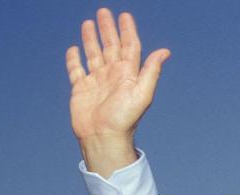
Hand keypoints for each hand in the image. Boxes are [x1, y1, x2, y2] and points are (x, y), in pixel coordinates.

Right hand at [65, 8, 169, 174]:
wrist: (104, 138)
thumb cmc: (125, 119)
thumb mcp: (142, 94)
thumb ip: (151, 71)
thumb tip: (165, 52)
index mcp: (128, 74)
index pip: (129, 46)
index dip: (127, 30)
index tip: (124, 15)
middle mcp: (113, 75)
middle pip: (110, 46)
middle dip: (108, 29)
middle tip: (104, 12)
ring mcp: (96, 82)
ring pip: (94, 54)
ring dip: (91, 39)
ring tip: (88, 23)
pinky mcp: (81, 90)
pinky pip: (77, 70)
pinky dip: (74, 59)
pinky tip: (74, 49)